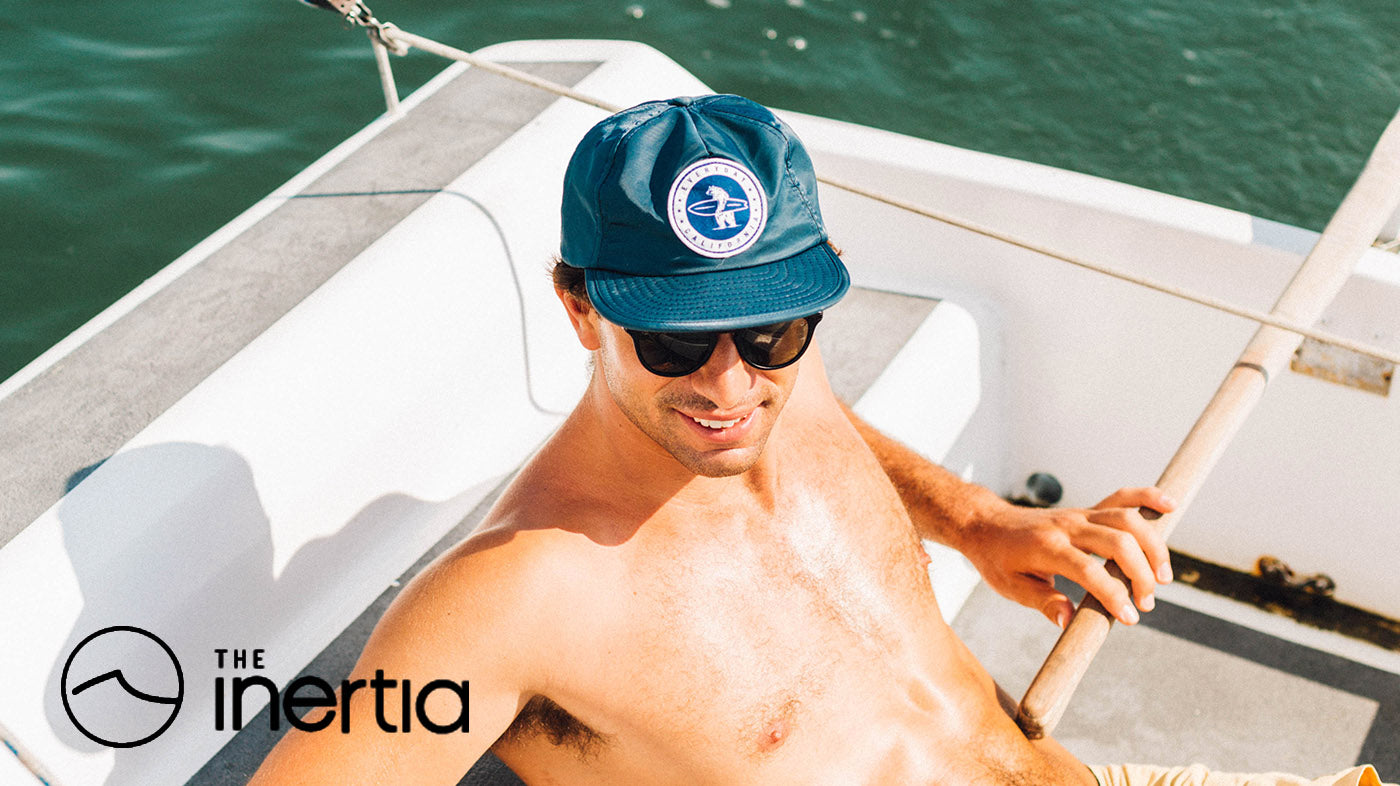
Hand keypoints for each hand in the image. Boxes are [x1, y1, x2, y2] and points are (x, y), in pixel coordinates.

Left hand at [956, 487, 1175, 626]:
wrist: (986, 524)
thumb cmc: (997, 559)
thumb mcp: (1011, 587)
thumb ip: (1042, 602)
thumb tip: (1069, 621)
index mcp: (1046, 547)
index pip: (1089, 570)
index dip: (1113, 595)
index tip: (1129, 618)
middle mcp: (1067, 526)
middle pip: (1118, 542)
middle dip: (1140, 575)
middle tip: (1147, 603)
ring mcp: (1079, 514)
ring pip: (1127, 519)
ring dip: (1152, 546)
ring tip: (1163, 577)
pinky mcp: (1087, 510)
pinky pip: (1121, 498)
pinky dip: (1147, 497)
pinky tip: (1170, 505)